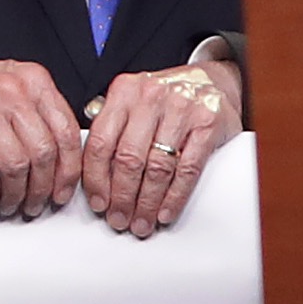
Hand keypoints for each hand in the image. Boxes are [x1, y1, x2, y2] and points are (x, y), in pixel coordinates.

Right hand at [0, 51, 81, 219]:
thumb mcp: (16, 86)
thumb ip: (40, 114)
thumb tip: (61, 162)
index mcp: (35, 81)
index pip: (66, 132)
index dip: (69, 170)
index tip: (64, 191)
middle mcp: (13, 91)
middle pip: (42, 153)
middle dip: (42, 188)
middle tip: (36, 204)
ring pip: (15, 165)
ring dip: (15, 194)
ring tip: (11, 204)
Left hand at [76, 57, 241, 239]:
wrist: (213, 80)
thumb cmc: (167, 98)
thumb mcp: (134, 100)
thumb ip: (111, 125)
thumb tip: (89, 170)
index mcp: (125, 91)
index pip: (101, 142)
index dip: (96, 179)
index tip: (98, 203)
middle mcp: (151, 96)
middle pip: (129, 158)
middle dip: (122, 197)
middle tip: (119, 220)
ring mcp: (182, 108)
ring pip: (157, 167)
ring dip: (147, 203)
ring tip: (142, 223)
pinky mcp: (208, 122)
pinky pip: (188, 169)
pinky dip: (175, 196)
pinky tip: (165, 212)